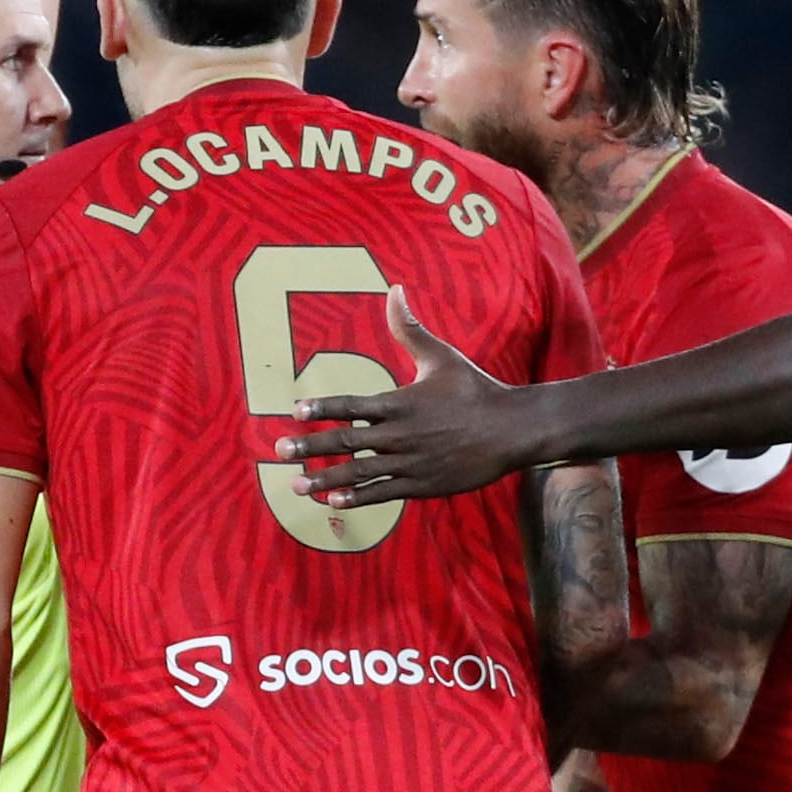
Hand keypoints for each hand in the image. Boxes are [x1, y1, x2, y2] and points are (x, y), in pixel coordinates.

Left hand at [283, 292, 538, 507]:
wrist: (511, 430)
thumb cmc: (476, 390)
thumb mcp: (442, 357)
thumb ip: (410, 329)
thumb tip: (395, 289)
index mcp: (400, 403)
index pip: (352, 405)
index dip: (322, 408)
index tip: (295, 413)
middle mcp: (400, 434)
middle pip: (347, 441)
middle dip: (310, 447)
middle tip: (280, 451)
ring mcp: (410, 462)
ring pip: (360, 473)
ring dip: (325, 479)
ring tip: (297, 486)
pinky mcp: (422, 484)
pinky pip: (383, 492)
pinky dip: (357, 497)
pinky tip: (333, 501)